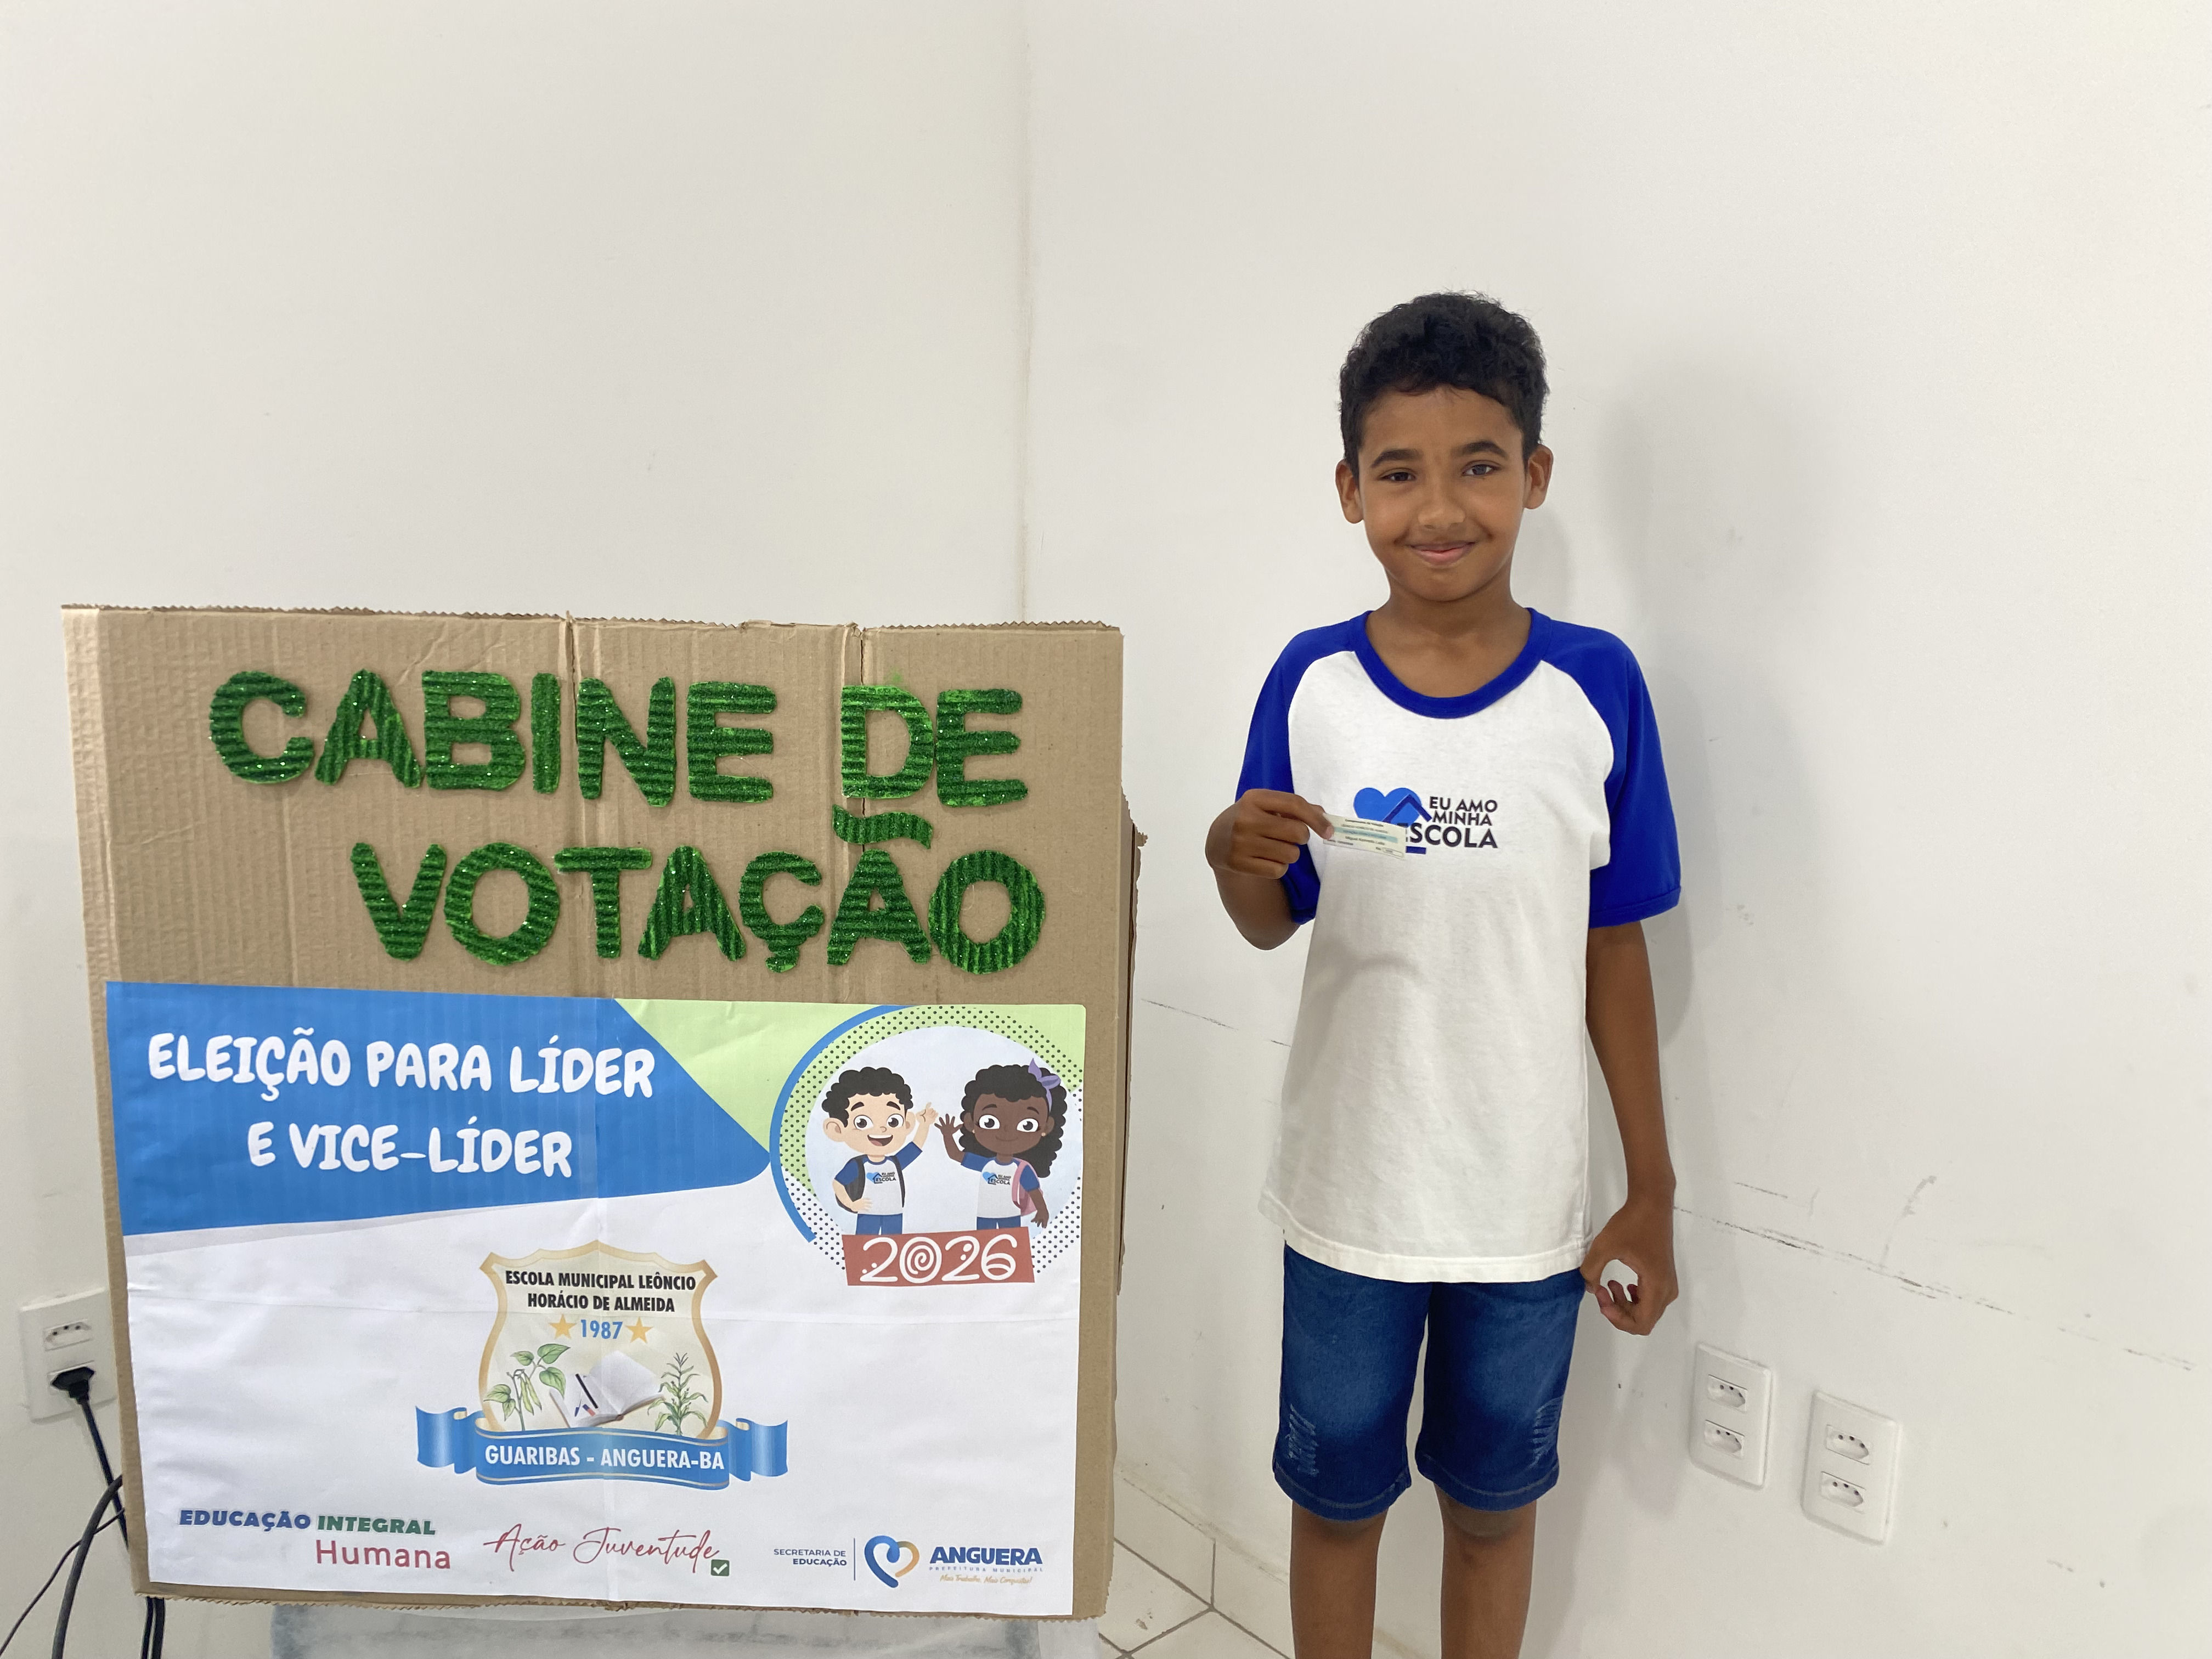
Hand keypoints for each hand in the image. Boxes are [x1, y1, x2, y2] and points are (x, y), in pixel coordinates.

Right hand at [853, 1195, 874, 1213]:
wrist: (852, 1205)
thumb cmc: (854, 1202)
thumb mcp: (857, 1200)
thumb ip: (860, 1199)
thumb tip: (863, 1199)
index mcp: (861, 1199)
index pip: (866, 1198)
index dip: (868, 1199)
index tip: (870, 1199)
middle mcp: (862, 1202)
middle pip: (867, 1202)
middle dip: (870, 1203)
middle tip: (872, 1203)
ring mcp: (862, 1205)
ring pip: (867, 1206)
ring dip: (869, 1206)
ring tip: (870, 1207)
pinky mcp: (861, 1208)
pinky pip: (865, 1209)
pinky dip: (866, 1210)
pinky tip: (868, 1210)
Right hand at [1206, 789, 1331, 878]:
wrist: (1218, 840)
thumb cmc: (1251, 819)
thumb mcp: (1266, 806)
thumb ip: (1295, 808)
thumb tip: (1325, 817)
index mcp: (1254, 798)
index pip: (1294, 804)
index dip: (1316, 819)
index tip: (1329, 831)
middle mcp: (1245, 819)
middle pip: (1297, 832)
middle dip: (1301, 837)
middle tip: (1292, 837)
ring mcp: (1241, 842)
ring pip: (1291, 854)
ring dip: (1290, 854)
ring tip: (1276, 848)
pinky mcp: (1239, 863)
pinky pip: (1278, 870)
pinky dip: (1279, 868)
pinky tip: (1267, 860)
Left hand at [1580, 1196, 1678, 1335]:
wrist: (1652, 1204)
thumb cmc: (1631, 1223)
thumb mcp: (1604, 1246)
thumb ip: (1591, 1270)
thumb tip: (1590, 1288)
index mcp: (1656, 1286)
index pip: (1641, 1323)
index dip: (1618, 1319)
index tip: (1602, 1299)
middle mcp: (1667, 1290)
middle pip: (1644, 1321)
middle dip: (1618, 1312)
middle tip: (1601, 1291)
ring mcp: (1668, 1284)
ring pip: (1646, 1311)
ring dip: (1625, 1305)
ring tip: (1608, 1286)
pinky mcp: (1664, 1277)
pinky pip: (1650, 1300)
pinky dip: (1633, 1298)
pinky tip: (1620, 1284)